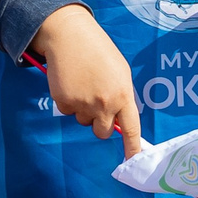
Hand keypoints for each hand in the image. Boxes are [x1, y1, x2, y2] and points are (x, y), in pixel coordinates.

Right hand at [31, 5, 143, 157]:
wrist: (69, 36)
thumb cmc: (98, 51)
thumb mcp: (119, 71)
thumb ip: (122, 96)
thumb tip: (120, 119)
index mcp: (122, 95)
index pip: (131, 128)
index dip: (132, 147)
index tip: (134, 161)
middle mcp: (104, 104)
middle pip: (103, 132)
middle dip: (100, 123)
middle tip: (96, 102)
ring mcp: (83, 104)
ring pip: (83, 121)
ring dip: (83, 110)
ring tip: (82, 84)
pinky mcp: (64, 102)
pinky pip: (68, 112)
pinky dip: (68, 101)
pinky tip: (70, 82)